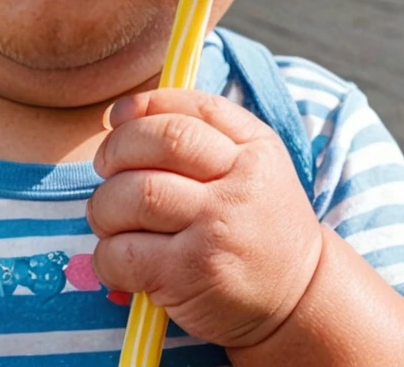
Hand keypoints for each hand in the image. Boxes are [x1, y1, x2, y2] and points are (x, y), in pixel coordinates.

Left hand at [89, 89, 323, 351]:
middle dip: (116, 149)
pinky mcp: (189, 276)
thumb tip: (122, 110)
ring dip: (104, 205)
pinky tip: (117, 258)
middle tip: (106, 167)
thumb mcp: (252, 162)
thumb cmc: (258, 220)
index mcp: (256, 149)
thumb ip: (201, 127)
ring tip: (108, 216)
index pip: (188, 110)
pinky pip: (124, 252)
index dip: (143, 106)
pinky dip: (106, 254)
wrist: (299, 297)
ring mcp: (215, 231)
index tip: (118, 116)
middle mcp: (239, 186)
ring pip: (133, 195)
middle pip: (159, 142)